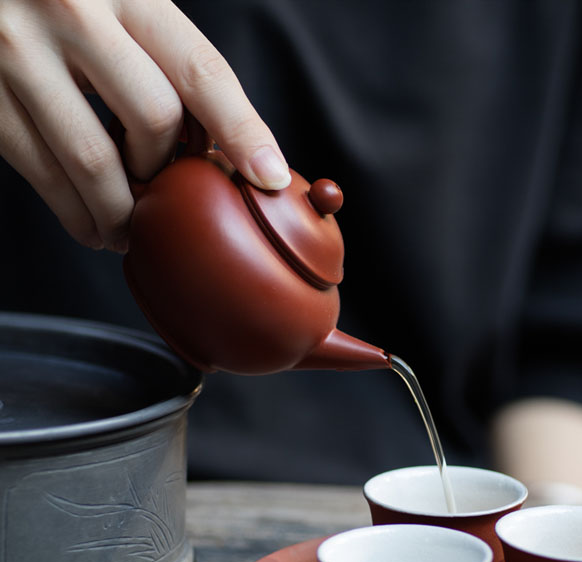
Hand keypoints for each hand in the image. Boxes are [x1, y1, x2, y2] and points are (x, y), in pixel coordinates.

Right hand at [0, 0, 289, 252]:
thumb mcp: (121, 5)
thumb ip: (167, 61)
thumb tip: (229, 147)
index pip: (201, 71)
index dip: (242, 131)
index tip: (270, 177)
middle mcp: (71, 12)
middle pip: (154, 119)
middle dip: (168, 170)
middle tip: (167, 192)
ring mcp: (18, 52)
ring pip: (96, 161)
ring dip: (125, 213)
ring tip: (133, 232)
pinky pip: (43, 174)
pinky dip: (78, 215)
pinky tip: (95, 228)